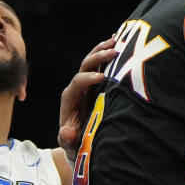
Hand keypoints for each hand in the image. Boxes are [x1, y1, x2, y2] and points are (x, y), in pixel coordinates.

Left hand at [58, 37, 116, 159]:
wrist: (80, 140)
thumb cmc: (76, 143)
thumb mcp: (71, 144)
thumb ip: (67, 139)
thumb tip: (66, 132)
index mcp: (70, 98)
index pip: (77, 83)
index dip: (88, 79)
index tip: (102, 77)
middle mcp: (77, 87)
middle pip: (84, 66)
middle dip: (97, 58)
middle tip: (113, 52)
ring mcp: (87, 82)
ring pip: (93, 61)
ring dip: (103, 50)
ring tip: (116, 41)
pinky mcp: (96, 82)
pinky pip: (101, 63)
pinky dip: (107, 51)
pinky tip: (118, 39)